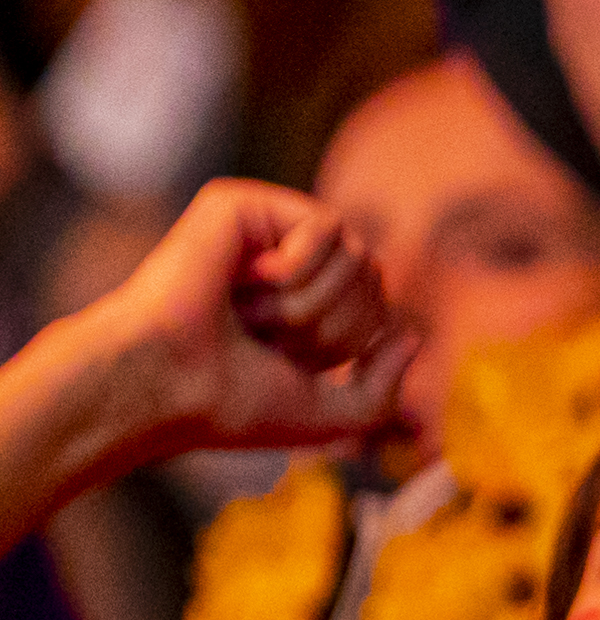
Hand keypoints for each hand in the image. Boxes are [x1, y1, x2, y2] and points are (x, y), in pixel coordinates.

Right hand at [48, 182, 411, 479]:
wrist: (167, 386)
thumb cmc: (233, 404)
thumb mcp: (332, 415)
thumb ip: (386, 389)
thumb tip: (412, 334)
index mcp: (298, 305)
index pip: (378, 307)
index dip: (347, 344)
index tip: (284, 362)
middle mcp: (281, 263)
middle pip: (374, 278)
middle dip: (331, 325)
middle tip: (263, 340)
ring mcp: (260, 231)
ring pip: (358, 254)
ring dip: (309, 305)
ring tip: (248, 315)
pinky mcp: (240, 204)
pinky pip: (327, 226)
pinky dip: (296, 269)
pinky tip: (245, 280)